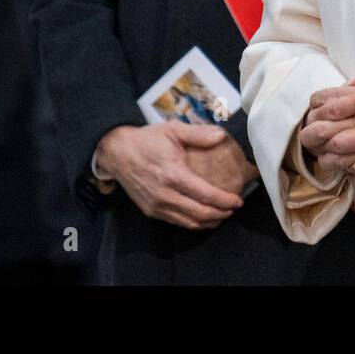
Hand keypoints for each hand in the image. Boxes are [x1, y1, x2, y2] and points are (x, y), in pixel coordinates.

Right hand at [96, 122, 244, 229]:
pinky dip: (195, 223)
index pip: (205, 194)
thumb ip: (198, 134)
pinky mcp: (152, 211)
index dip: (225, 201)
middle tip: (234, 208)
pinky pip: (178, 222)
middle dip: (222, 213)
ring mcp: (157, 205)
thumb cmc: (146, 140)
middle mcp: (165, 194)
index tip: (238, 200)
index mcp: (173, 174)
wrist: (116, 152)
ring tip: (223, 214)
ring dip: (210, 222)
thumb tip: (221, 135)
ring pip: (190, 223)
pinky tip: (204, 217)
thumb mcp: (172, 130)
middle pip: (201, 213)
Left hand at [305, 75, 354, 182]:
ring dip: (335, 157)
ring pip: (331, 157)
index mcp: (352, 97)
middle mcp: (354, 119)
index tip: (328, 114)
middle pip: (316, 131)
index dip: (319, 108)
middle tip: (331, 138)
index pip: (318, 102)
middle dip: (319, 135)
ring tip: (347, 155)